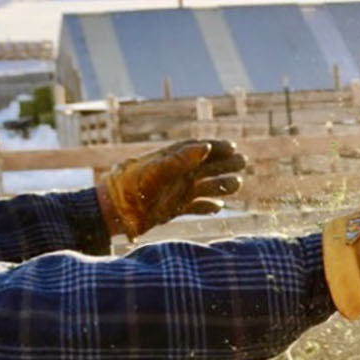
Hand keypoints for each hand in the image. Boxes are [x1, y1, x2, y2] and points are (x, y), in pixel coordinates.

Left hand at [97, 139, 246, 238]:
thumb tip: (206, 147)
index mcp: (173, 159)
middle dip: (227, 164)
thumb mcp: (155, 171)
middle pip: (209, 167)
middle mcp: (179, 174)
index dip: (217, 147)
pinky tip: (218, 208)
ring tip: (236, 185)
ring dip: (222, 186)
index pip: (200, 149)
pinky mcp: (176, 208)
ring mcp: (179, 191)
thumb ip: (180, 159)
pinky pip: (198, 207)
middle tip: (242, 162)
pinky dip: (208, 207)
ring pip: (208, 187)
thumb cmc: (132, 186)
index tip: (233, 147)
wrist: (116, 212)